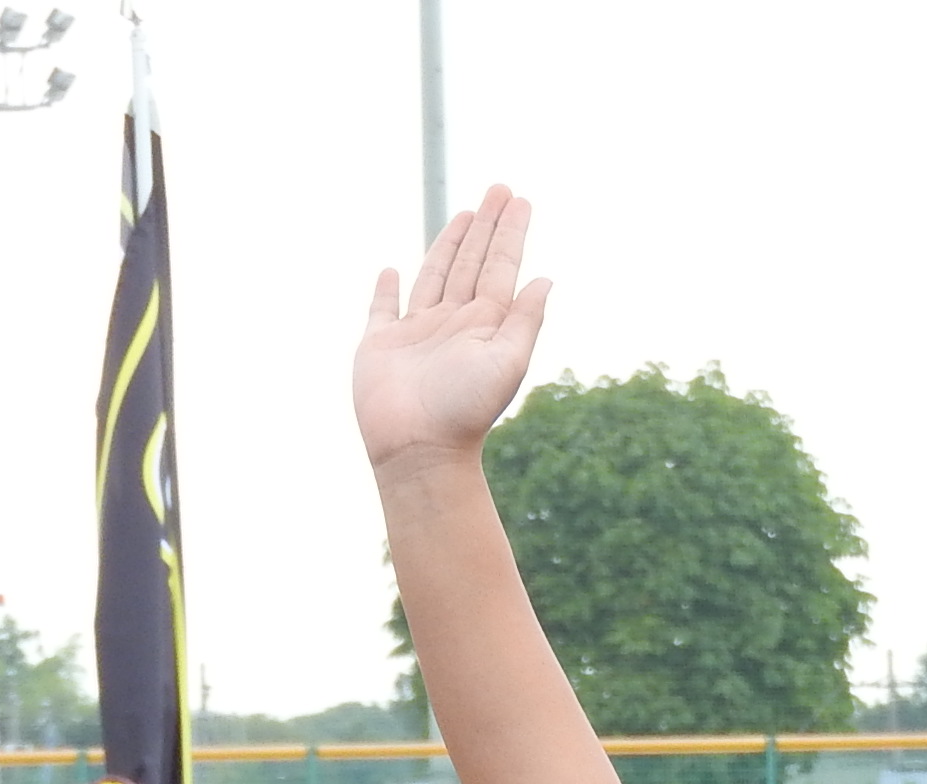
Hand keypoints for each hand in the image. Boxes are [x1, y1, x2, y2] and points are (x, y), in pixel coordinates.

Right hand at [353, 186, 551, 472]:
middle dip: (485, 225)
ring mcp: (416, 334)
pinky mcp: (380, 346)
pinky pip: (383, 310)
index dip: (510, 232)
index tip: (519, 199)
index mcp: (484, 324)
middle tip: (498, 189)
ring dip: (448, 245)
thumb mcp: (508, 362)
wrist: (420, 450)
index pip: (500, 266)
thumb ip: (525, 320)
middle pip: (471, 262)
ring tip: (464, 215)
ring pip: (434, 275)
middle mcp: (453, 323)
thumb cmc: (467, 410)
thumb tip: (546, 280)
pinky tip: (392, 271)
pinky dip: (386, 290)